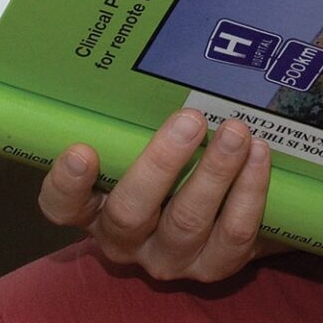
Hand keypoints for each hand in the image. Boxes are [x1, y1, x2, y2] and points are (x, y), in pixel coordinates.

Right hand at [37, 108, 285, 282]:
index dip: (66, 185)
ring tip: (236, 132)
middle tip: (190, 119)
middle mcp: (127, 240)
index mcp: (96, 209)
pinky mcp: (215, 267)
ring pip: (187, 223)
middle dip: (161, 164)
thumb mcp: (147, 146)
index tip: (81, 151)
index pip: (63, 207)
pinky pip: (233, 234)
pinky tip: (259, 156)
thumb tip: (167, 55)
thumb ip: (143, 121)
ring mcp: (171, 258)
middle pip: (130, 213)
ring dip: (214, 173)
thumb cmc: (175, 168)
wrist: (228, 214)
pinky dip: (249, 192)